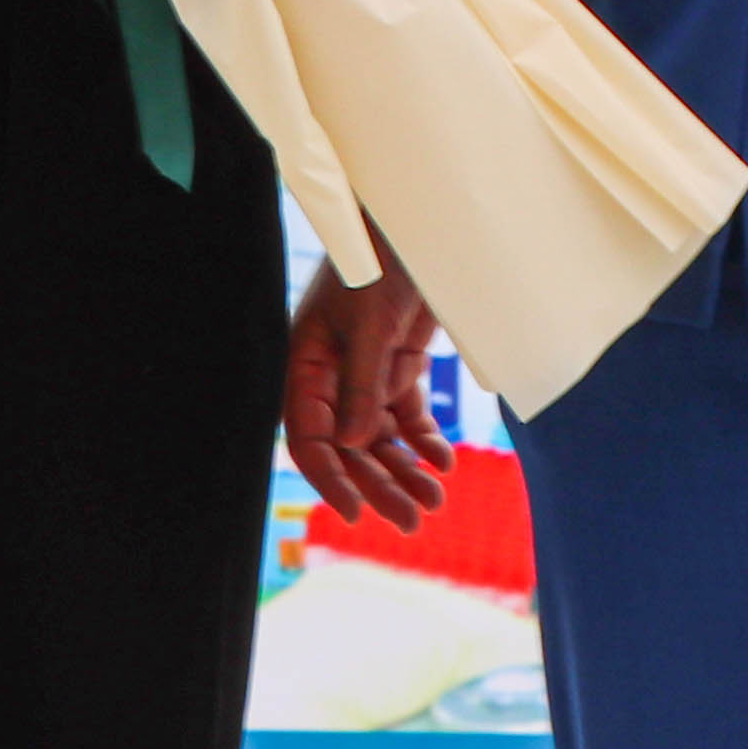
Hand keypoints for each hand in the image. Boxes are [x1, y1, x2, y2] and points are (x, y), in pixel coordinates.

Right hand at [284, 256, 457, 527]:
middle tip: (412, 521)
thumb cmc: (377, 263)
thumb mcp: (368, 325)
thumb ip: (361, 385)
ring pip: (380, 440)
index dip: (330, 479)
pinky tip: (442, 462)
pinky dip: (423, 441)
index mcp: (306, 369)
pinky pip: (406, 417)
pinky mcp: (397, 369)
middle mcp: (331, 381)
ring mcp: (365, 377)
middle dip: (378, 486)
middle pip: (350, 450)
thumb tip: (356, 447)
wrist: (415, 228)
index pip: (309, 439)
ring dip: (404, 471)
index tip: (356, 512)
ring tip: (434, 501)